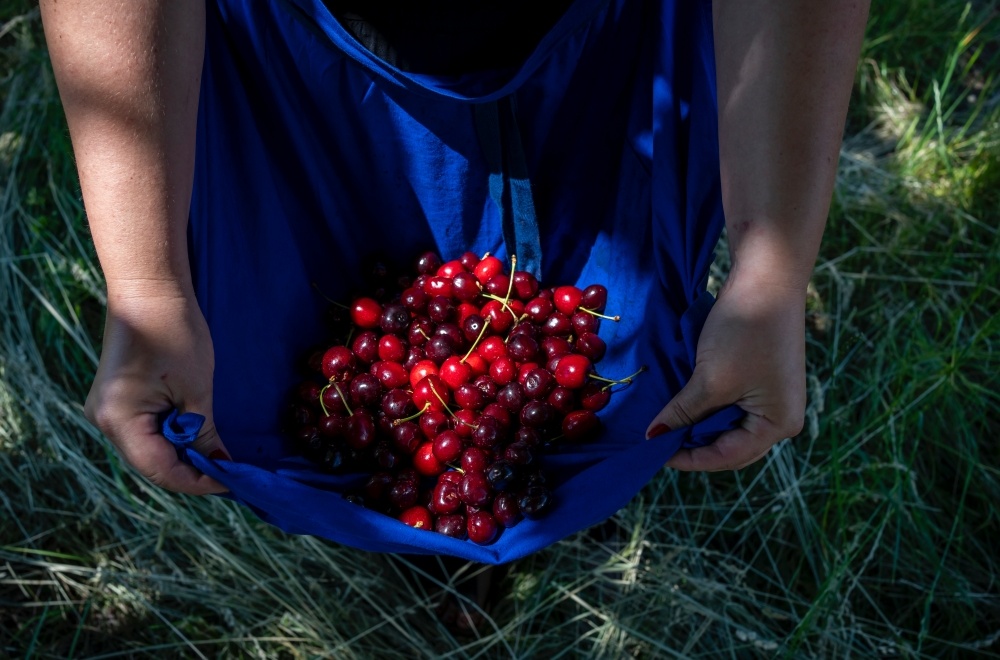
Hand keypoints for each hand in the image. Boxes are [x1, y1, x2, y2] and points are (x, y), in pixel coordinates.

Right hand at [85, 285, 228, 493]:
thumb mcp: (197, 389)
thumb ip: (203, 432)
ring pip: (148, 449)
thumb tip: (219, 463)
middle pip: (151, 463)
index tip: (231, 483)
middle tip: (229, 474)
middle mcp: (105, 421)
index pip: (160, 469)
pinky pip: (145, 431)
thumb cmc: (174, 333)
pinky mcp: (117, 400)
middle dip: (190, 471)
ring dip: (182, 455)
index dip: (197, 481)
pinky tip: (196, 437)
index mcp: (119, 421)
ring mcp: (108, 410)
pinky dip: (171, 437)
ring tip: (217, 458)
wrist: (149, 290)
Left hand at [646, 274, 806, 470]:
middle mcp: (781, 416)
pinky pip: (730, 403)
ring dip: (696, 424)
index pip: (728, 456)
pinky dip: (704, 405)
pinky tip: (681, 403)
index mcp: (779, 424)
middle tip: (657, 439)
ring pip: (727, 424)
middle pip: (730, 445)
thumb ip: (684, 413)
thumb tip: (655, 436)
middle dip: (694, 444)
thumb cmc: (745, 331)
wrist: (766, 276)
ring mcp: (772, 396)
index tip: (653, 451)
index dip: (689, 458)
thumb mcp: (711, 379)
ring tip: (665, 422)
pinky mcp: (761, 377)